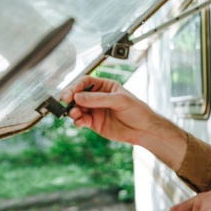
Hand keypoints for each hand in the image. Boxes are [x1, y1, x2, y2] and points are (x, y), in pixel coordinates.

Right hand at [60, 76, 186, 168]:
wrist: (143, 129)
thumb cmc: (137, 110)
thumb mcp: (119, 100)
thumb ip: (98, 99)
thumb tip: (77, 97)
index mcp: (105, 86)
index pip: (85, 82)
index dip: (76, 86)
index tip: (71, 92)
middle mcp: (97, 97)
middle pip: (77, 94)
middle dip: (70, 97)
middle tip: (66, 101)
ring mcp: (94, 110)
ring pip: (76, 108)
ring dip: (72, 110)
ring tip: (75, 114)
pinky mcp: (93, 123)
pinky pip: (81, 120)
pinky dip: (77, 121)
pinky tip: (80, 122)